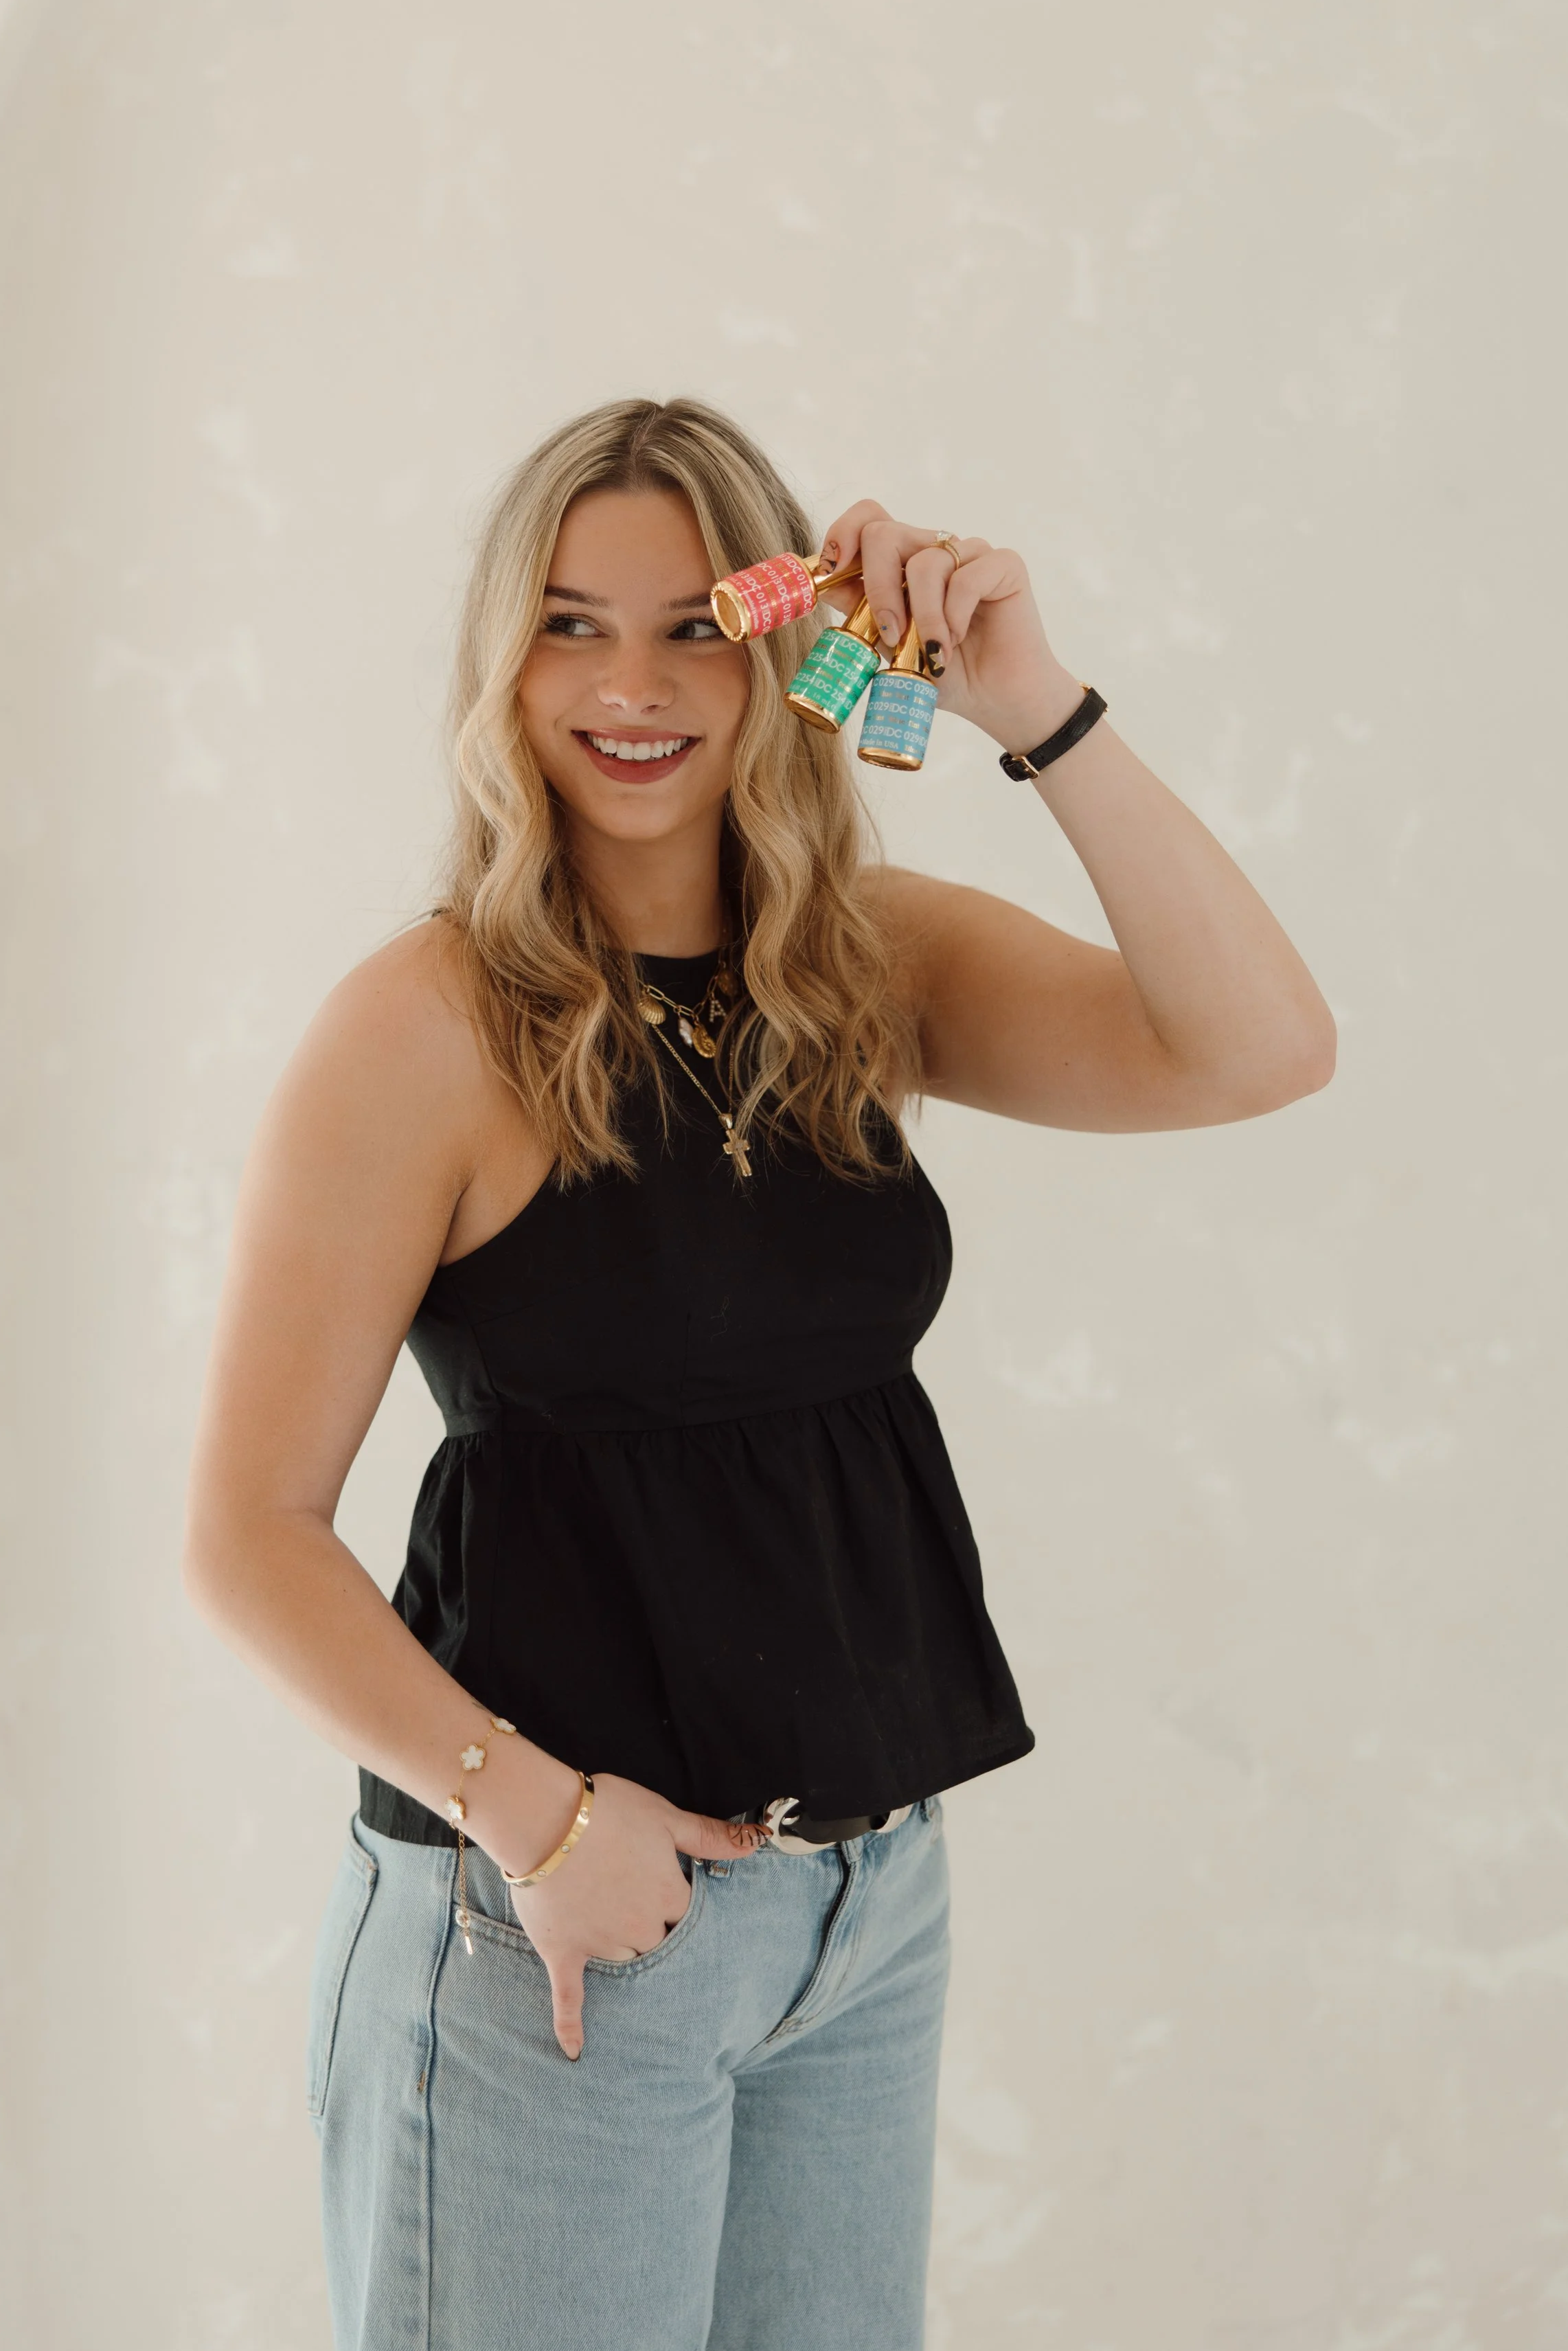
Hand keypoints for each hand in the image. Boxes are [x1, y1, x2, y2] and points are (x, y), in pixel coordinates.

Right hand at [503, 1772, 763, 2059]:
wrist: (545, 1819)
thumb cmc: (609, 1810)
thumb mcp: (667, 1816)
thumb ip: (711, 1836)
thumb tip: (760, 1839)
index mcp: (668, 1896)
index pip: (689, 1915)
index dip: (681, 1905)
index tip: (673, 1898)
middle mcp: (640, 1927)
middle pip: (659, 1944)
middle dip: (655, 1933)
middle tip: (641, 1915)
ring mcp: (601, 1944)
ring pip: (625, 1962)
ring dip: (624, 1955)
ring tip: (615, 1939)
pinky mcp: (563, 1952)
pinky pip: (569, 1997)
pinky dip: (570, 2025)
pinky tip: (574, 2051)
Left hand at [814, 500, 1085, 754]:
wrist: (996, 701)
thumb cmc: (945, 675)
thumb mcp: (890, 647)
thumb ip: (862, 612)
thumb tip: (824, 583)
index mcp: (902, 563)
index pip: (867, 518)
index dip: (842, 533)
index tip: (832, 570)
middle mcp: (933, 549)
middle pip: (884, 534)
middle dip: (878, 589)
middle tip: (892, 634)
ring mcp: (969, 553)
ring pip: (925, 562)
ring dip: (922, 617)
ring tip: (933, 654)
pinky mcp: (1003, 564)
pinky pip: (966, 577)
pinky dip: (955, 616)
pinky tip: (959, 640)